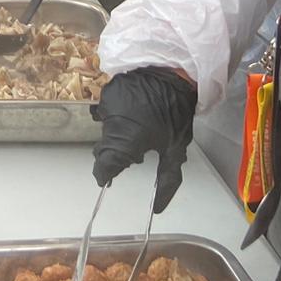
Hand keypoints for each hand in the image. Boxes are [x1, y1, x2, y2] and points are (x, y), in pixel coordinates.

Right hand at [91, 67, 198, 212]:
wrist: (176, 72)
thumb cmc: (176, 114)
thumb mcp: (176, 149)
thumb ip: (167, 180)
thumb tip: (157, 209)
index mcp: (126, 140)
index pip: (104, 164)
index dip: (105, 173)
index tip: (109, 179)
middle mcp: (111, 122)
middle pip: (104, 146)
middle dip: (115, 154)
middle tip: (136, 152)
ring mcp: (107, 102)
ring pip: (105, 126)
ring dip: (117, 132)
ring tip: (138, 128)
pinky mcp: (109, 88)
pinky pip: (107, 108)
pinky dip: (117, 114)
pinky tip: (134, 111)